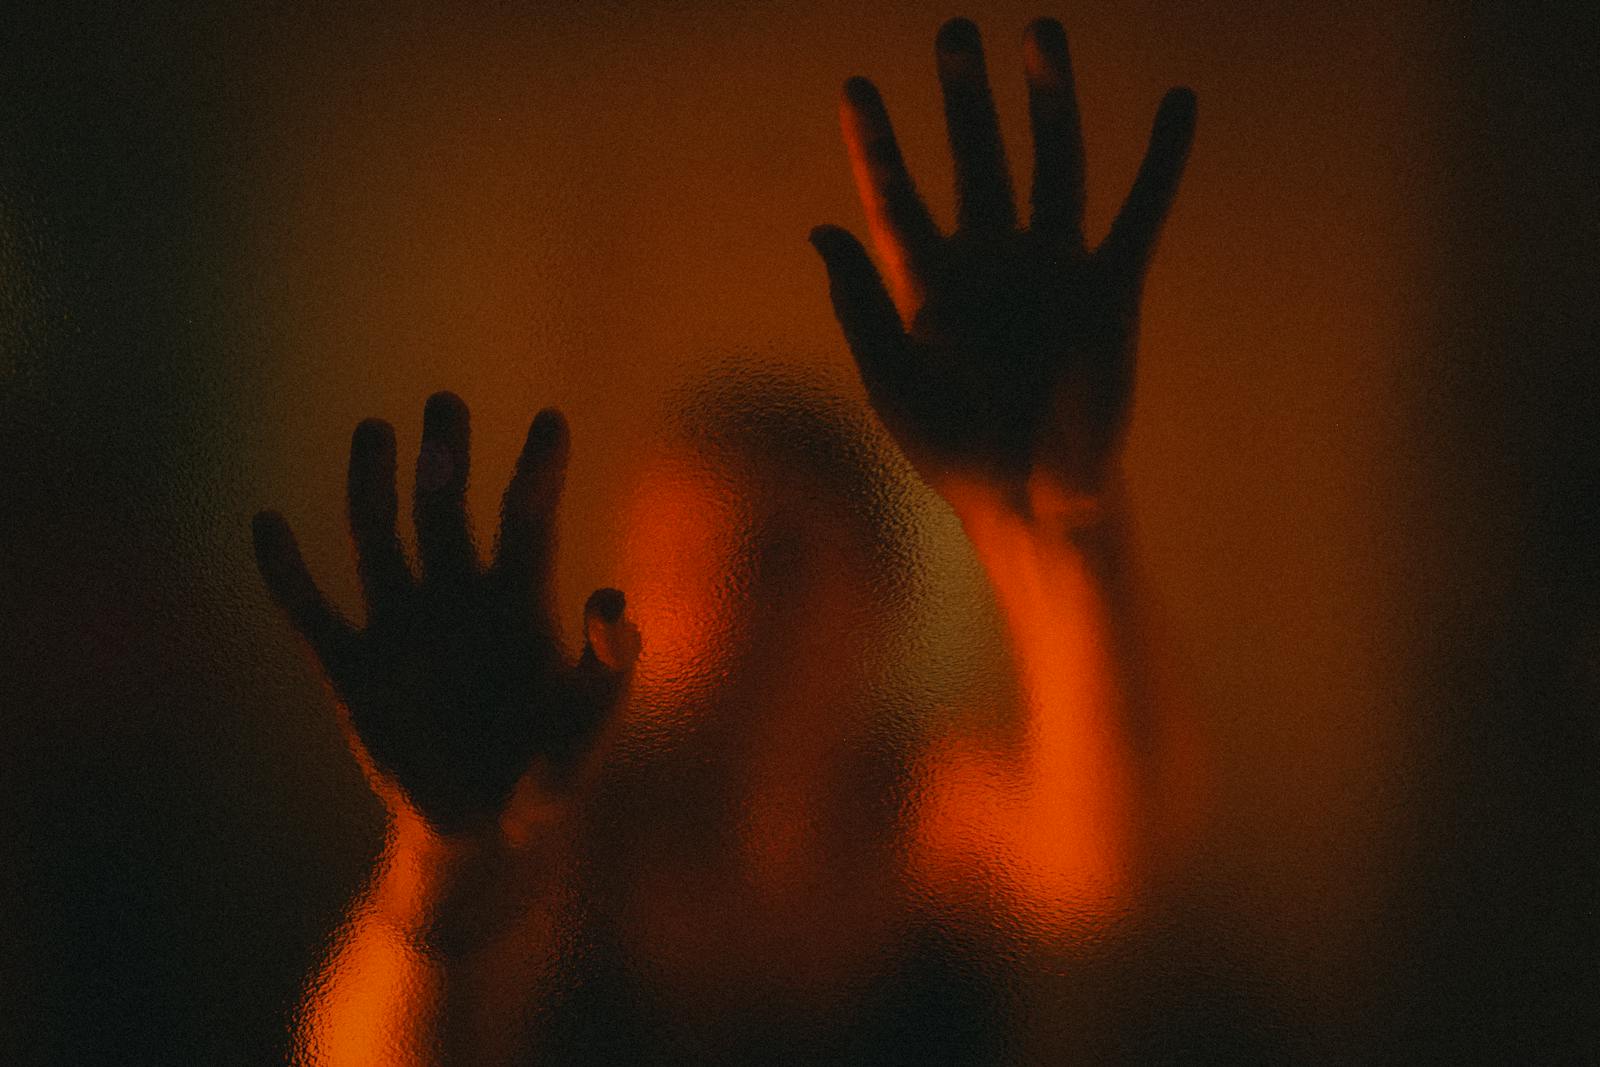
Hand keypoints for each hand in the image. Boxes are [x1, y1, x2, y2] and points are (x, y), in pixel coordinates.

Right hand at [252, 392, 638, 834]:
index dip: (538, 471)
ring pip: (378, 538)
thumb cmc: (549, 771)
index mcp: (519, 599)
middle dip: (445, 457)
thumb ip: (604, 671)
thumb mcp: (586, 728)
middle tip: (446, 403)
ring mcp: (401, 626)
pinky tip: (269, 524)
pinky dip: (287, 571)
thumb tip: (615, 602)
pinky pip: (310, 610)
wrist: (485, 834)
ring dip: (373, 486)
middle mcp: (458, 596)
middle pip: (446, 509)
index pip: (528, 520)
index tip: (551, 420)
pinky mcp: (350, 669)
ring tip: (375, 432)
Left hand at [811, 17, 1195, 526]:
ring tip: (1041, 32)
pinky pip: (1140, 210)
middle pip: (977, 159)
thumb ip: (860, 304)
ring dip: (1050, 100)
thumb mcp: (891, 380)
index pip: (897, 199)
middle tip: (956, 32)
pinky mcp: (1111, 286)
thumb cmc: (954, 451)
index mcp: (930, 286)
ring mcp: (1052, 269)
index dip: (877, 145)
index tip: (857, 88)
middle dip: (966, 98)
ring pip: (1053, 164)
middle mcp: (991, 263)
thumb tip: (820, 231)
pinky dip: (1162, 159)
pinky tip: (1178, 103)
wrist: (1032, 501)